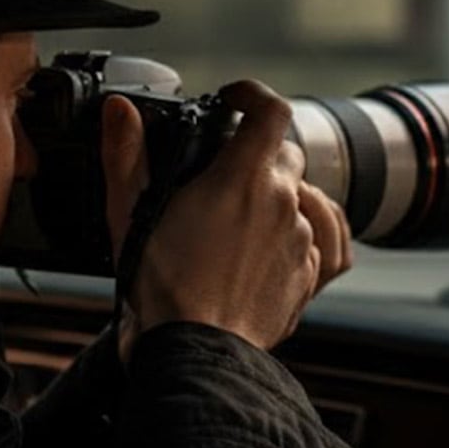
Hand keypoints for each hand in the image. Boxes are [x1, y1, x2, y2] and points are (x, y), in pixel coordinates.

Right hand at [102, 81, 351, 357]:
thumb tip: (120, 111)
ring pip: (307, 197)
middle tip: (226, 174)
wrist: (195, 353)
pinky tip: (290, 239)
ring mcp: (303, 240)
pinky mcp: (311, 276)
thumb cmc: (162, 290)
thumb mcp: (130, 214)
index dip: (253, 95)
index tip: (235, 101)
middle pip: (287, 154)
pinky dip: (311, 234)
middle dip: (260, 156)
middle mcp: (284, 202)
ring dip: (283, 197)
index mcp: (243, 177)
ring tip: (250, 214)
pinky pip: (328, 242)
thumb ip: (126, 154)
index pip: (270, 110)